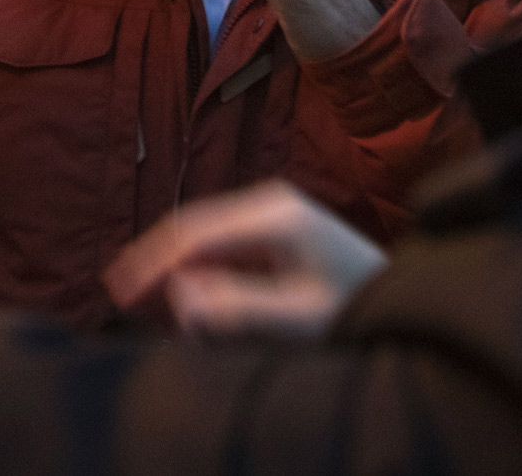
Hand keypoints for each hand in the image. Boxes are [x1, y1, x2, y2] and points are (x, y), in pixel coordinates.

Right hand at [104, 180, 387, 339]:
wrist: (401, 299)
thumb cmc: (355, 309)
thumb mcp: (298, 320)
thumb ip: (238, 311)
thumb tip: (179, 299)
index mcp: (275, 214)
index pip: (193, 234)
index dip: (151, 263)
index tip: (120, 292)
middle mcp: (270, 201)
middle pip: (193, 228)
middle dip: (157, 265)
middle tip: (123, 297)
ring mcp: (272, 210)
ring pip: (203, 236)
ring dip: (177, 270)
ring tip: (152, 303)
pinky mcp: (273, 226)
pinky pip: (221, 244)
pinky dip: (199, 270)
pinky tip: (187, 296)